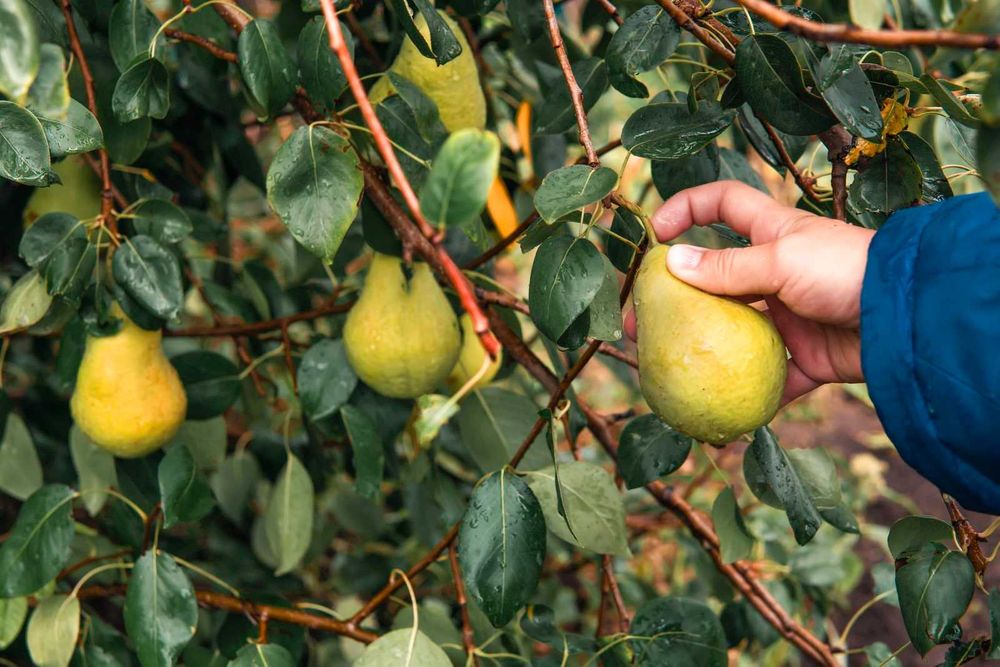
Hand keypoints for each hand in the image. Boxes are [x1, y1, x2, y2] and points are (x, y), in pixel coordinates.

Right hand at [626, 181, 875, 403]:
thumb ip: (727, 268)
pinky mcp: (804, 357)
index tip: (656, 234)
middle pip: (712, 281)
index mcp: (772, 234)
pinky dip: (747, 396)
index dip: (687, 209)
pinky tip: (716, 410)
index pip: (722, 205)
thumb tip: (671, 263)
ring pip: (733, 333)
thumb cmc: (847, 269)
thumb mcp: (781, 260)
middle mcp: (775, 273)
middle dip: (674, 299)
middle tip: (639, 325)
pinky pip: (768, 379)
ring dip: (702, 351)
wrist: (907, 318)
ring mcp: (788, 316)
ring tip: (666, 371)